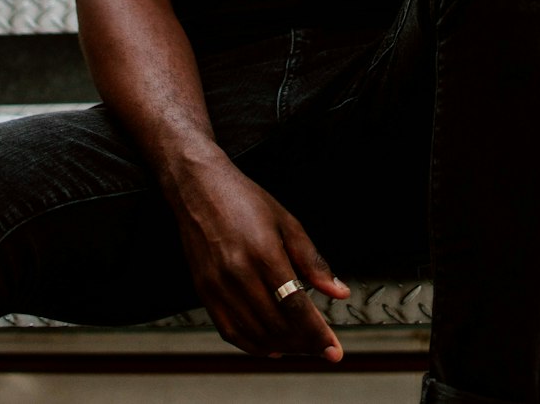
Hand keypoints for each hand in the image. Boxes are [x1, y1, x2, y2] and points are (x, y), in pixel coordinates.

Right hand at [171, 154, 350, 360]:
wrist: (200, 188)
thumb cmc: (245, 201)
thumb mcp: (287, 222)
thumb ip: (313, 261)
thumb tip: (340, 291)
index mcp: (264, 253)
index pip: (295, 307)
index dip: (317, 333)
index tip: (333, 350)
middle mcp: (239, 273)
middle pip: (277, 326)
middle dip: (304, 343)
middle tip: (320, 346)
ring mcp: (218, 286)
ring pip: (255, 334)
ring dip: (282, 347)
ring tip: (300, 346)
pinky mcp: (204, 292)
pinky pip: (230, 332)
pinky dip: (253, 346)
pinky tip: (270, 346)